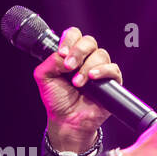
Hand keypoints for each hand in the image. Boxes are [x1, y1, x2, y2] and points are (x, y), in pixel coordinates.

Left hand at [33, 27, 123, 147]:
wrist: (66, 120)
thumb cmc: (57, 99)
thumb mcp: (44, 77)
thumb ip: (51, 61)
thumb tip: (64, 55)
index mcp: (71, 54)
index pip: (74, 35)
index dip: (69, 40)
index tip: (62, 53)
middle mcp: (86, 59)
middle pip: (89, 41)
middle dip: (78, 52)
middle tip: (68, 67)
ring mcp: (100, 69)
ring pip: (100, 54)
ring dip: (86, 67)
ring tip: (77, 83)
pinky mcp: (111, 81)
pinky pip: (113, 69)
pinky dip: (103, 71)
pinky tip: (92, 78)